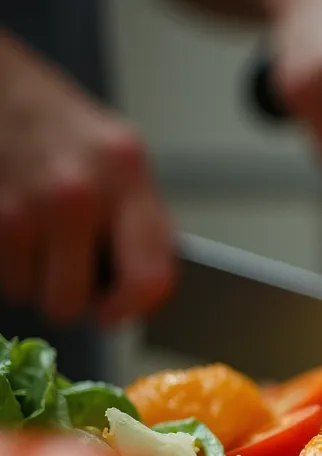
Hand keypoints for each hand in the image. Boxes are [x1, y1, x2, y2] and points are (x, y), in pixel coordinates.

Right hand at [0, 35, 174, 325]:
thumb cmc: (63, 124)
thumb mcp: (122, 157)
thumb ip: (143, 220)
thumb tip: (152, 289)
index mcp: (126, 176)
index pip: (148, 278)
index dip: (133, 309)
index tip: (118, 311)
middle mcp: (76, 193)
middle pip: (73, 301)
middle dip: (70, 297)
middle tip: (68, 271)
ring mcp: (21, 205)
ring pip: (28, 293)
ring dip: (31, 278)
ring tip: (38, 236)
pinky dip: (4, 263)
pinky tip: (13, 228)